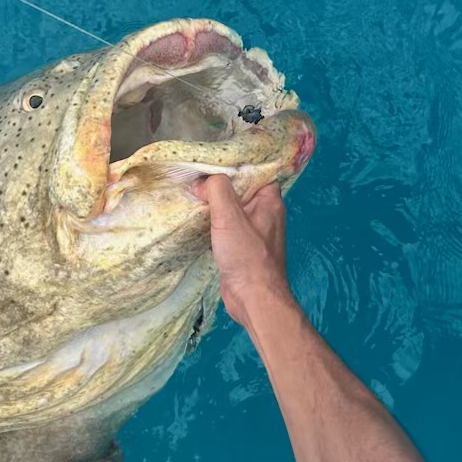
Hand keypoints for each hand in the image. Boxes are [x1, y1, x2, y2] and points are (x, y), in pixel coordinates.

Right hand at [196, 175, 294, 327]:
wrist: (254, 298)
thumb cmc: (246, 255)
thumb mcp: (229, 215)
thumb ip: (216, 189)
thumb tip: (202, 182)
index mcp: (269, 200)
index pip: (253, 171)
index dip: (232, 165)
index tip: (209, 163)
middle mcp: (264, 212)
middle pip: (239, 189)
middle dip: (217, 185)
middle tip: (194, 180)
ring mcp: (254, 231)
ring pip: (231, 209)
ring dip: (213, 205)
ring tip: (192, 197)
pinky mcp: (242, 247)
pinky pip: (226, 227)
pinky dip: (213, 223)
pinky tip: (196, 221)